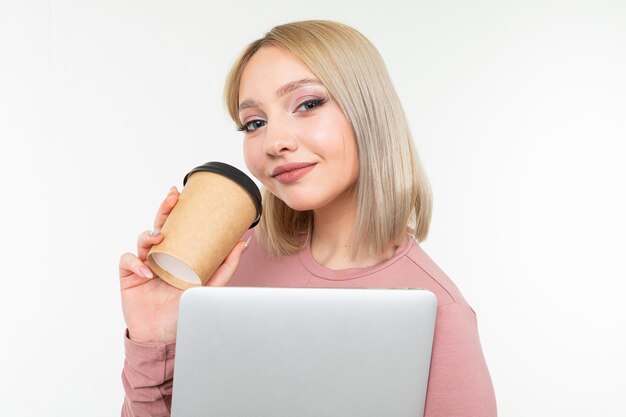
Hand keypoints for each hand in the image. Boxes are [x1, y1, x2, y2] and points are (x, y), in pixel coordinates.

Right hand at [119, 186, 247, 343]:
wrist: (163, 335)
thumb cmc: (183, 309)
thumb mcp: (209, 285)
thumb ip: (226, 266)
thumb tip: (243, 242)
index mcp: (177, 253)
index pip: (176, 226)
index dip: (175, 208)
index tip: (181, 192)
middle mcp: (160, 254)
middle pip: (159, 225)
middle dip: (164, 209)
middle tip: (172, 197)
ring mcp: (143, 263)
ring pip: (143, 239)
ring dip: (149, 235)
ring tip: (159, 238)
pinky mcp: (129, 275)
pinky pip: (128, 261)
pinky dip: (135, 262)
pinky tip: (146, 270)